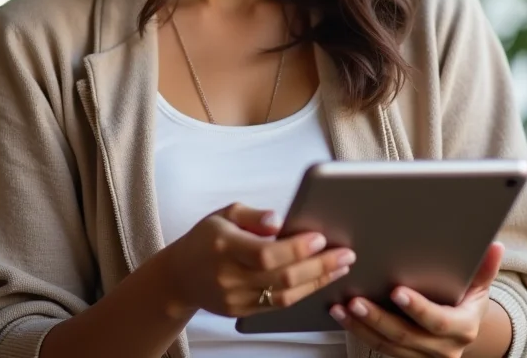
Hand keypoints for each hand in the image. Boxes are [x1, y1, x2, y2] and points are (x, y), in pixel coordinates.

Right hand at [163, 202, 355, 317]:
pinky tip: (319, 280)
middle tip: (345, 254)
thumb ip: (253, 215)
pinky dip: (302, 293)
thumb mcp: (223, 214)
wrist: (181, 276)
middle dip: (319, 266)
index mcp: (224, 246)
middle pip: (281, 278)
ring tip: (340, 267)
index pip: (266, 253)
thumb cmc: (206, 239)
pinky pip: (278, 306)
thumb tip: (280, 220)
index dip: (296, 248)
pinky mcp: (243, 313)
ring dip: (317, 282)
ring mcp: (236, 298)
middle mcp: (230, 276)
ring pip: (284, 296)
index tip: (320, 238)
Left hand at [329, 243, 505, 357]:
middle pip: (406, 336)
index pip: (438, 321)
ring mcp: (423, 356)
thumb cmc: (466, 299)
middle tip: (357, 300)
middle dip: (379, 318)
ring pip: (388, 345)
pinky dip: (359, 331)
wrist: (462, 329)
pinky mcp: (405, 357)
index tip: (396, 291)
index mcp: (463, 328)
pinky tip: (342, 315)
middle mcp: (444, 349)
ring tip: (342, 307)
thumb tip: (496, 246)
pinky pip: (379, 347)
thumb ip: (484, 268)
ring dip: (362, 326)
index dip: (418, 308)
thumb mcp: (478, 285)